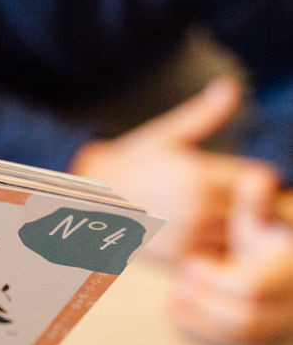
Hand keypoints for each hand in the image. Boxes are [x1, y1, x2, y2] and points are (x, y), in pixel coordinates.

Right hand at [71, 78, 269, 264]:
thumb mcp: (165, 134)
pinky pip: (220, 258)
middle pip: (257, 212)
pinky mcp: (181, 258)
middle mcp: (199, 209)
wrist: (86, 197)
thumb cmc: (129, 161)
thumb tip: (230, 86)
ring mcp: (191, 236)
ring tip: (221, 219)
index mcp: (201, 174)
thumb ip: (204, 115)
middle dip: (254, 207)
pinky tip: (205, 237)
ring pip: (242, 239)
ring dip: (241, 232)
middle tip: (238, 201)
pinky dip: (221, 251)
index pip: (260, 180)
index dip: (259, 179)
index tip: (249, 178)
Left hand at [169, 171, 292, 344]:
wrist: (276, 248)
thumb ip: (254, 200)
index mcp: (289, 265)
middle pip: (246, 314)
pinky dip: (205, 327)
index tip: (190, 263)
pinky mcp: (269, 327)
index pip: (250, 286)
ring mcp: (285, 315)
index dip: (215, 280)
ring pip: (243, 329)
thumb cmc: (260, 224)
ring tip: (175, 296)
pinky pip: (239, 338)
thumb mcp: (257, 210)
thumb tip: (259, 179)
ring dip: (203, 316)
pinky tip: (175, 310)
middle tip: (178, 282)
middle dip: (206, 299)